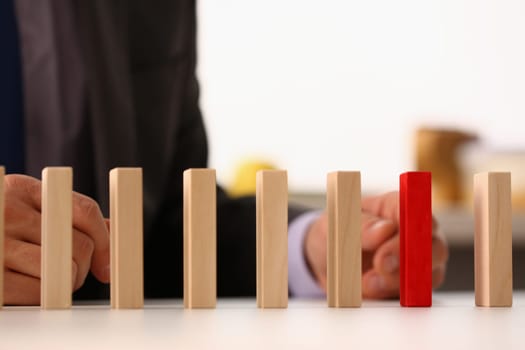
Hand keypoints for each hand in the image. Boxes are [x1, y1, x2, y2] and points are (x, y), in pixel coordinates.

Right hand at [3, 175, 109, 304]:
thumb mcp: (25, 208)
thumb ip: (66, 214)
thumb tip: (113, 229)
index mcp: (21, 189)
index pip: (84, 211)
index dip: (106, 241)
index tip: (107, 265)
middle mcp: (7, 211)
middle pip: (79, 245)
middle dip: (84, 267)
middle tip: (73, 275)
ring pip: (63, 272)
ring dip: (65, 284)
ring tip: (49, 282)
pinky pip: (36, 293)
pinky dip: (40, 298)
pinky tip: (28, 290)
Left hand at [304, 191, 448, 298]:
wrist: (326, 262)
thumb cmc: (335, 234)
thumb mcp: (337, 224)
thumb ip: (361, 226)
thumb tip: (384, 229)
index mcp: (395, 207)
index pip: (415, 209)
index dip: (410, 222)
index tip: (392, 234)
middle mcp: (414, 232)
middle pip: (434, 245)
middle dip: (408, 257)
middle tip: (381, 264)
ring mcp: (417, 261)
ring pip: (427, 274)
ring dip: (396, 281)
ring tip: (366, 281)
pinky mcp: (411, 286)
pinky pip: (414, 296)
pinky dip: (390, 295)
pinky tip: (370, 290)